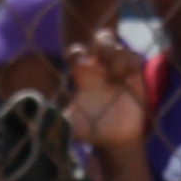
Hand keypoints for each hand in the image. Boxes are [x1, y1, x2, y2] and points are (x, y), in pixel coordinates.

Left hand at [58, 35, 146, 152]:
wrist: (117, 140)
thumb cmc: (92, 130)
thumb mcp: (74, 125)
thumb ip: (60, 120)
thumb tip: (45, 118)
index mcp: (83, 74)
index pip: (77, 53)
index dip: (77, 53)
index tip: (80, 65)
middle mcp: (101, 68)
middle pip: (101, 40)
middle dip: (102, 42)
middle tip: (101, 57)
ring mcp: (118, 70)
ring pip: (118, 47)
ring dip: (116, 54)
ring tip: (115, 73)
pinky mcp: (135, 76)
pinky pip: (134, 58)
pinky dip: (130, 62)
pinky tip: (127, 78)